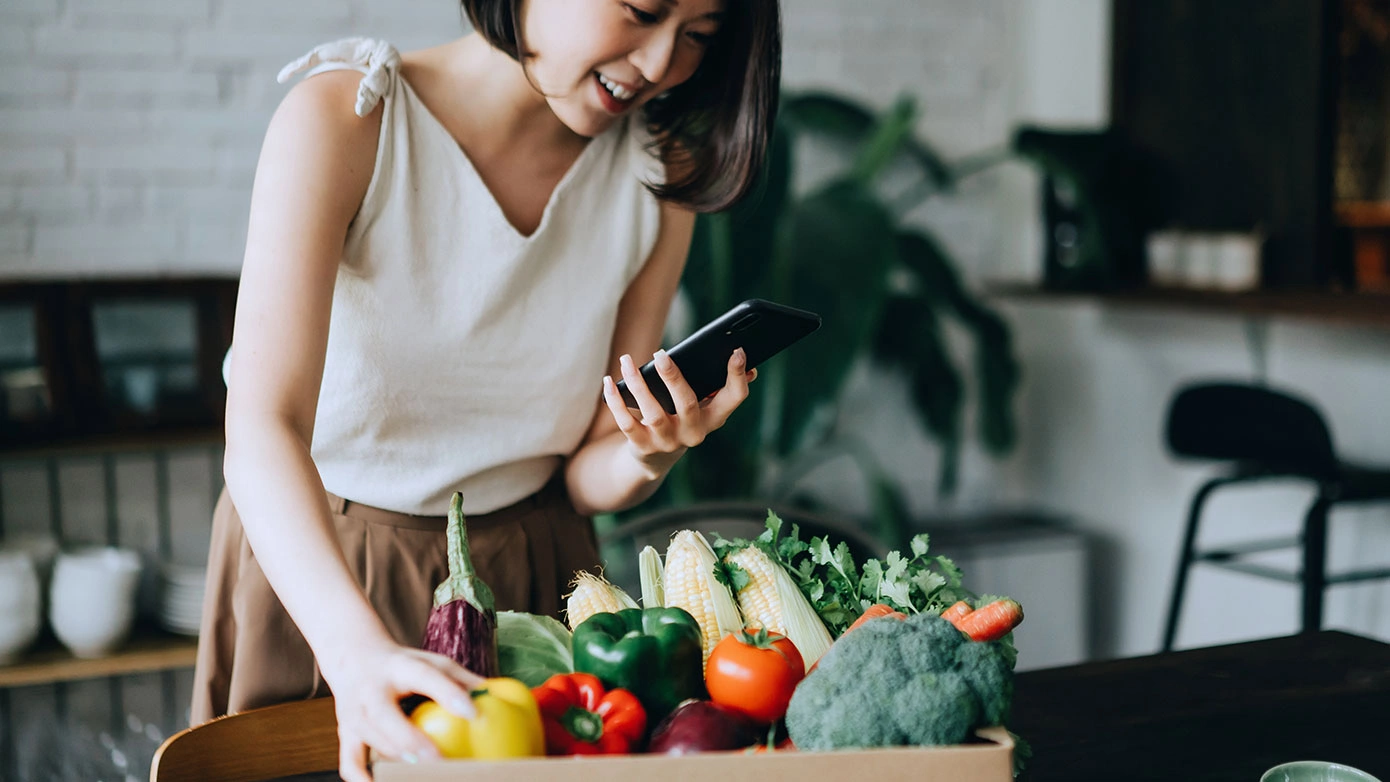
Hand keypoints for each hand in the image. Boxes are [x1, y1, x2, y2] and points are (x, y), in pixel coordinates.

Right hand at [327, 639, 484, 780]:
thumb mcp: (430, 661)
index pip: (424, 676)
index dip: (448, 693)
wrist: (353, 658)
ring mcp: (354, 712)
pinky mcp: (345, 733)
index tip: (473, 713)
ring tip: (423, 775)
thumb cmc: (402, 665)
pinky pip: (350, 761)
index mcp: (399, 667)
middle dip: (408, 738)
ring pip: (369, 739)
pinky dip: (362, 778)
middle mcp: (371, 689)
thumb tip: (494, 695)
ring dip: (394, 760)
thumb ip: (460, 679)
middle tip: (437, 760)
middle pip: (384, 714)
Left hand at [601, 347, 756, 476]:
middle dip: (674, 377)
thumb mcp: (702, 409)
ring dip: (638, 384)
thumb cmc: (682, 419)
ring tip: (626, 360)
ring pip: (653, 412)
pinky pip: (627, 423)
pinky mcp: (643, 447)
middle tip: (660, 354)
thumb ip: (717, 386)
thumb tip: (742, 360)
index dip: (737, 376)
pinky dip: (616, 401)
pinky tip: (610, 382)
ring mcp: (667, 442)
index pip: (734, 398)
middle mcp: (694, 433)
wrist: (656, 460)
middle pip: (687, 403)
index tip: (736, 350)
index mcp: (714, 418)